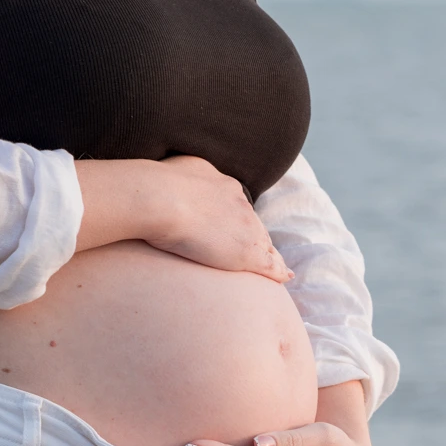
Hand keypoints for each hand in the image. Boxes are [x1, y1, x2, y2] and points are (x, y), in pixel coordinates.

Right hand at [147, 155, 291, 282]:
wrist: (162, 198)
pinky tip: (285, 277)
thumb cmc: (160, 184)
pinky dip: (278, 271)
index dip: (240, 220)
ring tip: (275, 268)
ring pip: (265, 244)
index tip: (237, 229)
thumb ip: (190, 176)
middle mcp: (241, 205)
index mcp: (226, 187)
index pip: (240, 208)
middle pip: (256, 226)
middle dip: (258, 237)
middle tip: (260, 251)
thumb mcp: (180, 168)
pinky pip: (269, 264)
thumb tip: (186, 177)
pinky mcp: (245, 252)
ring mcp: (246, 229)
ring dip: (269, 254)